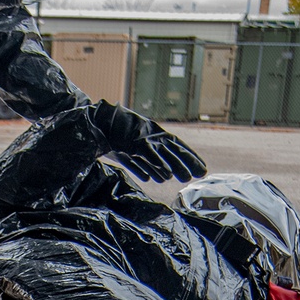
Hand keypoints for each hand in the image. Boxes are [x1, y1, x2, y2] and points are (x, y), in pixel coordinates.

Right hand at [89, 101, 206, 183]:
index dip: (190, 156)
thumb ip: (143, 162)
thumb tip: (153, 178)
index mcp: (154, 132)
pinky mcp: (130, 142)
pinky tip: (165, 174)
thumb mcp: (132, 148)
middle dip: (187, 162)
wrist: (97, 121)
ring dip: (175, 166)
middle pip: (173, 150)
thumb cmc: (114, 136)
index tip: (202, 167)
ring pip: (162, 153)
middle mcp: (151, 134)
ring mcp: (141, 137)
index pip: (177, 145)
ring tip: (186, 178)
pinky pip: (146, 154)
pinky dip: (156, 163)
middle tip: (200, 174)